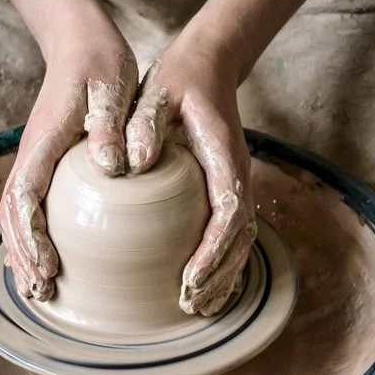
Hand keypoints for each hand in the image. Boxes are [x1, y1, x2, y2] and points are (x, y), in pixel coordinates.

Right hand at [0, 0, 138, 300]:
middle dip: (22, 255)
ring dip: (23, 250)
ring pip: (17, 212)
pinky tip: (45, 254)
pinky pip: (31, 203)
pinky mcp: (49, 161)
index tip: (48, 270)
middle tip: (40, 293)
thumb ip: (107, 127)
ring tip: (38, 287)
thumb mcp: (110, 90)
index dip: (32, 238)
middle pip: (12, 214)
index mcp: (43, 142)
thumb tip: (111, 168)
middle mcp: (33, 155)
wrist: (82, 46)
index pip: (25, 197)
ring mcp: (38, 159)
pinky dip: (31, 234)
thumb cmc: (98, 65)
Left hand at [128, 38, 256, 316]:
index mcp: (223, 156)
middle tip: (193, 306)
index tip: (190, 279)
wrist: (206, 67)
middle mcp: (237, 174)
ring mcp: (235, 181)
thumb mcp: (157, 93)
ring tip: (202, 307)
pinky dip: (223, 261)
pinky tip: (207, 282)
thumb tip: (134, 164)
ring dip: (225, 275)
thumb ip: (145, 125)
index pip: (228, 212)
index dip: (213, 250)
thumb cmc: (179, 81)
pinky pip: (232, 230)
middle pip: (240, 236)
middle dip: (219, 274)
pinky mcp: (225, 185)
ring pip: (241, 239)